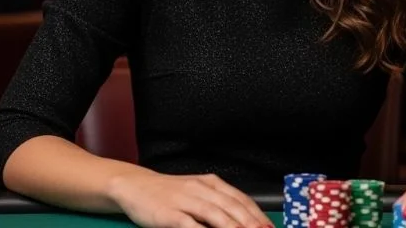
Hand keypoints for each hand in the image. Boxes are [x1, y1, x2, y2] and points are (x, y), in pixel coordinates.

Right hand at [109, 171, 271, 227]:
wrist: (136, 186)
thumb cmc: (169, 193)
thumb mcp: (197, 192)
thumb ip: (217, 203)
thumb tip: (241, 219)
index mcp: (211, 183)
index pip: (241, 199)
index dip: (257, 214)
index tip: (269, 227)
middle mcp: (202, 189)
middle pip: (232, 208)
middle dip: (251, 223)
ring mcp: (186, 200)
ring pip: (216, 215)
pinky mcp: (170, 213)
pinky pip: (190, 225)